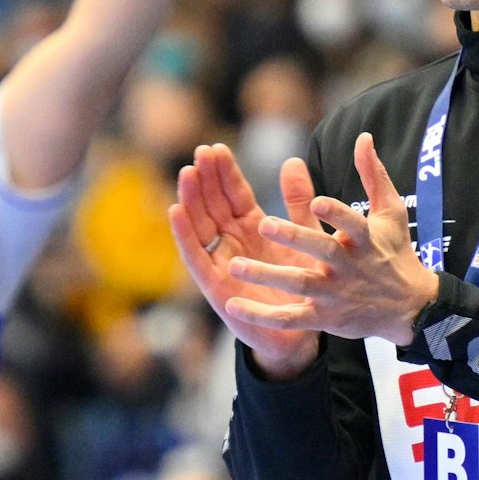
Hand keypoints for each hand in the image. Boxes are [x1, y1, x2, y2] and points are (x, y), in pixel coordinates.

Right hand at [170, 143, 324, 377]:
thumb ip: (297, 202)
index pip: (234, 194)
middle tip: (200, 153)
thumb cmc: (301, 283)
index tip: (216, 148)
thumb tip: (293, 161)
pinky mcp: (214, 285)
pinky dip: (184, 235)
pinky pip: (196, 257)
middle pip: (213, 204)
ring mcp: (220, 262)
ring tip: (187, 174)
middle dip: (206, 178)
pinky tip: (176, 212)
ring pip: (200, 225)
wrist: (300, 330)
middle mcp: (232, 241)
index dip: (225, 173)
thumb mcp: (303, 236)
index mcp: (252, 227)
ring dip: (191, 199)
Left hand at [224, 133, 438, 346]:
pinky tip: (234, 306)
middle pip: (322, 252)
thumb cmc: (394, 252)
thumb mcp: (390, 213)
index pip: (352, 224)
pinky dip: (263, 316)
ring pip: (300, 284)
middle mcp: (349, 266)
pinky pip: (291, 319)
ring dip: (267, 276)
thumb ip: (373, 174)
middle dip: (295, 238)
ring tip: (234, 266)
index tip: (318, 202)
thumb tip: (363, 136)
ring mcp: (336, 294)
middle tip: (264, 225)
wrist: (410, 308)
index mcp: (364, 238)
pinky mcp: (325, 317)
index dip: (337, 215)